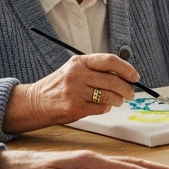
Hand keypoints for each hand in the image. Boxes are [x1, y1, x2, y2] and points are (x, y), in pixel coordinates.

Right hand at [3, 54, 141, 133]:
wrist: (34, 103)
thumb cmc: (58, 87)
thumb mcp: (74, 71)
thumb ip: (96, 70)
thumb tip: (125, 75)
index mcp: (79, 62)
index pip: (110, 60)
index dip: (126, 69)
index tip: (135, 76)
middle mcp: (77, 74)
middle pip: (113, 80)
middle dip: (127, 89)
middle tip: (130, 93)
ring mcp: (75, 91)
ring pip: (110, 96)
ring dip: (118, 100)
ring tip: (116, 101)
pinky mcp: (75, 107)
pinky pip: (101, 108)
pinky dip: (106, 108)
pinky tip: (101, 106)